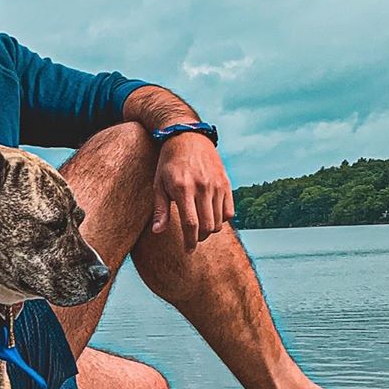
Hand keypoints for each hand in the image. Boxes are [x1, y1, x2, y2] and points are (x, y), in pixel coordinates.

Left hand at [152, 134, 234, 248]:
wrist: (187, 136)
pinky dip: (222, 219)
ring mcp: (216, 185)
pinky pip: (230, 212)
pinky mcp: (226, 183)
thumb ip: (160, 209)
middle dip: (199, 237)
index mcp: (183, 189)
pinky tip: (211, 215)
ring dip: (210, 229)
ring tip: (200, 226)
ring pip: (219, 221)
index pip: (190, 224)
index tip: (187, 251)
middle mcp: (202, 187)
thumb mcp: (159, 184)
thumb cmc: (168, 163)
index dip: (190, 242)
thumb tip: (158, 232)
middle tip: (192, 237)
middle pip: (207, 226)